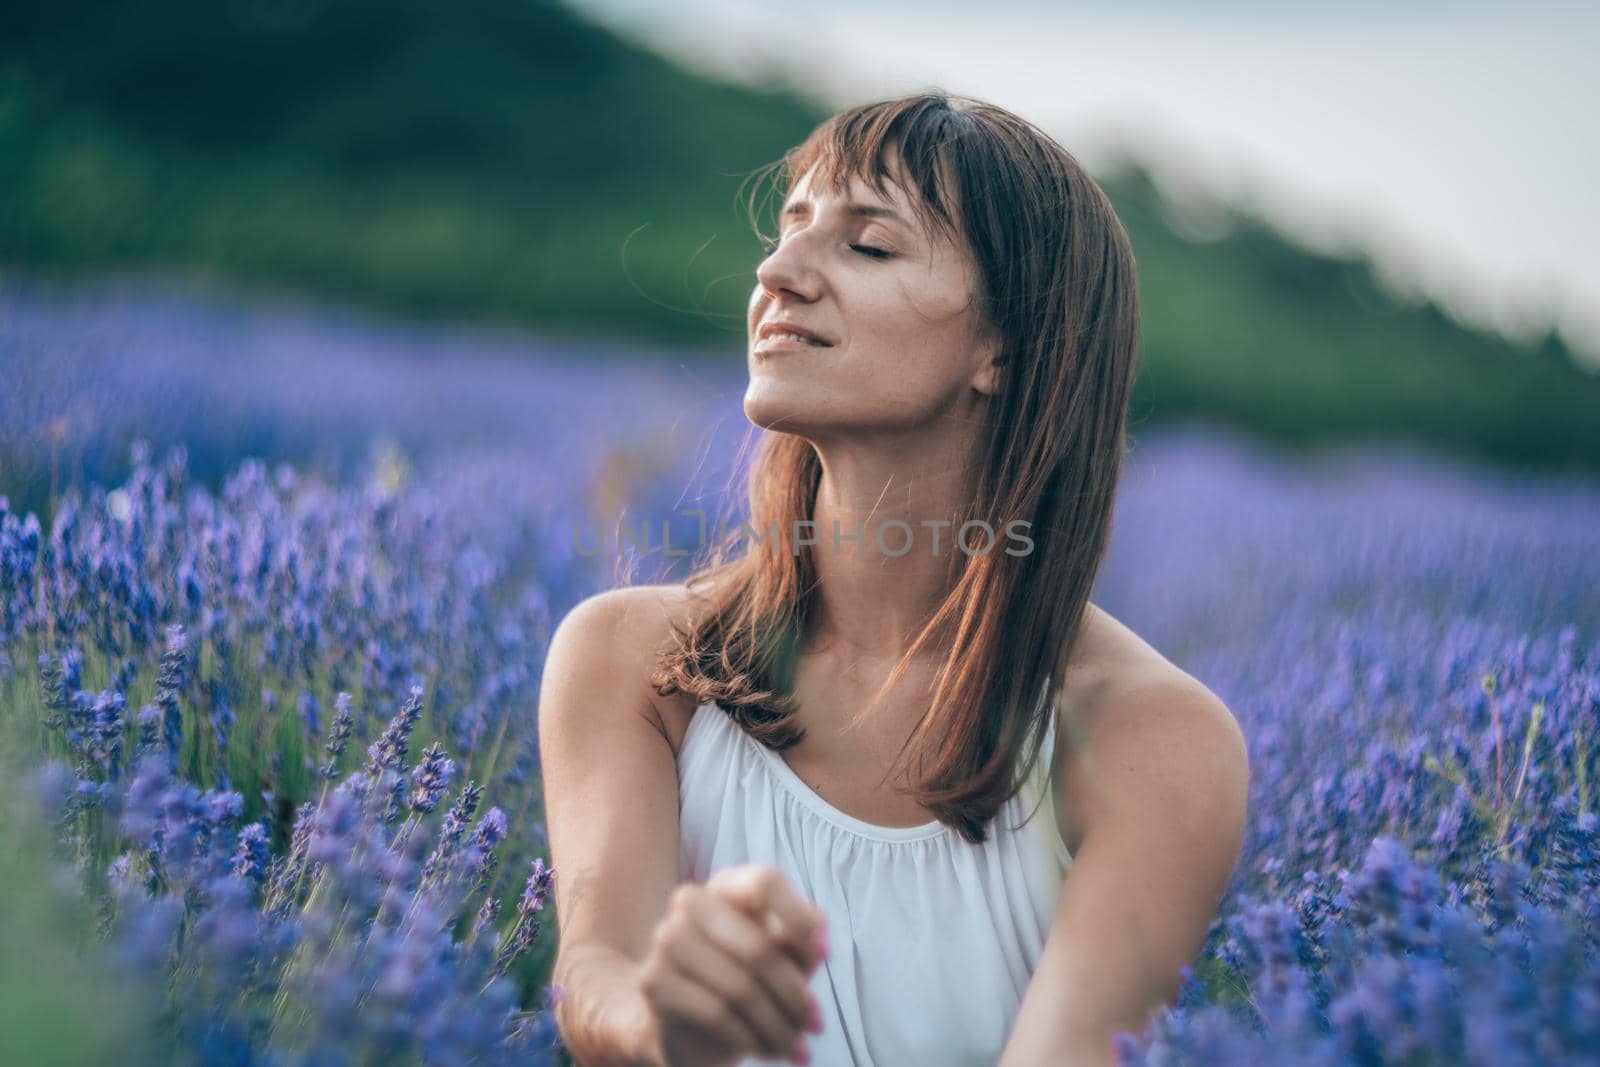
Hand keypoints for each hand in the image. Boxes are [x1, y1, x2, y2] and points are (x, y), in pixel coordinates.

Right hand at [638, 863, 828, 1066]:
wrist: (689, 1022)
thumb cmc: (747, 978)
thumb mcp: (784, 956)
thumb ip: (804, 942)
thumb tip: (821, 943)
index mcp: (726, 884)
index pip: (764, 882)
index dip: (798, 918)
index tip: (823, 955)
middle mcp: (691, 901)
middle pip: (759, 948)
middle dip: (795, 996)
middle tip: (815, 1025)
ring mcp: (666, 939)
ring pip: (740, 987)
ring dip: (777, 1026)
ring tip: (794, 1046)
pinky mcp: (654, 981)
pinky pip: (716, 1013)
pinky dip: (749, 1038)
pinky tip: (763, 1050)